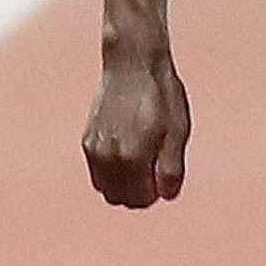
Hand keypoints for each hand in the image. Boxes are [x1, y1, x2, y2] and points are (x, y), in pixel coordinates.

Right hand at [84, 48, 191, 207]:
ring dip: (123, 185)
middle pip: (121, 199)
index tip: (164, 175)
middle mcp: (108, 158)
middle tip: (154, 170)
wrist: (131, 66)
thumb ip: (171, 168)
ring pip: (106, 189)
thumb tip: (166, 195)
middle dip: (139, 193)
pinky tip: (125, 150)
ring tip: (140, 161)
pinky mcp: (87, 141)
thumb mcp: (178, 131)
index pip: (142, 199)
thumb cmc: (160, 96)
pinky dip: (111, 172)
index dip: (156, 193)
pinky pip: (97, 173)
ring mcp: (94, 151)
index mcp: (133, 158)